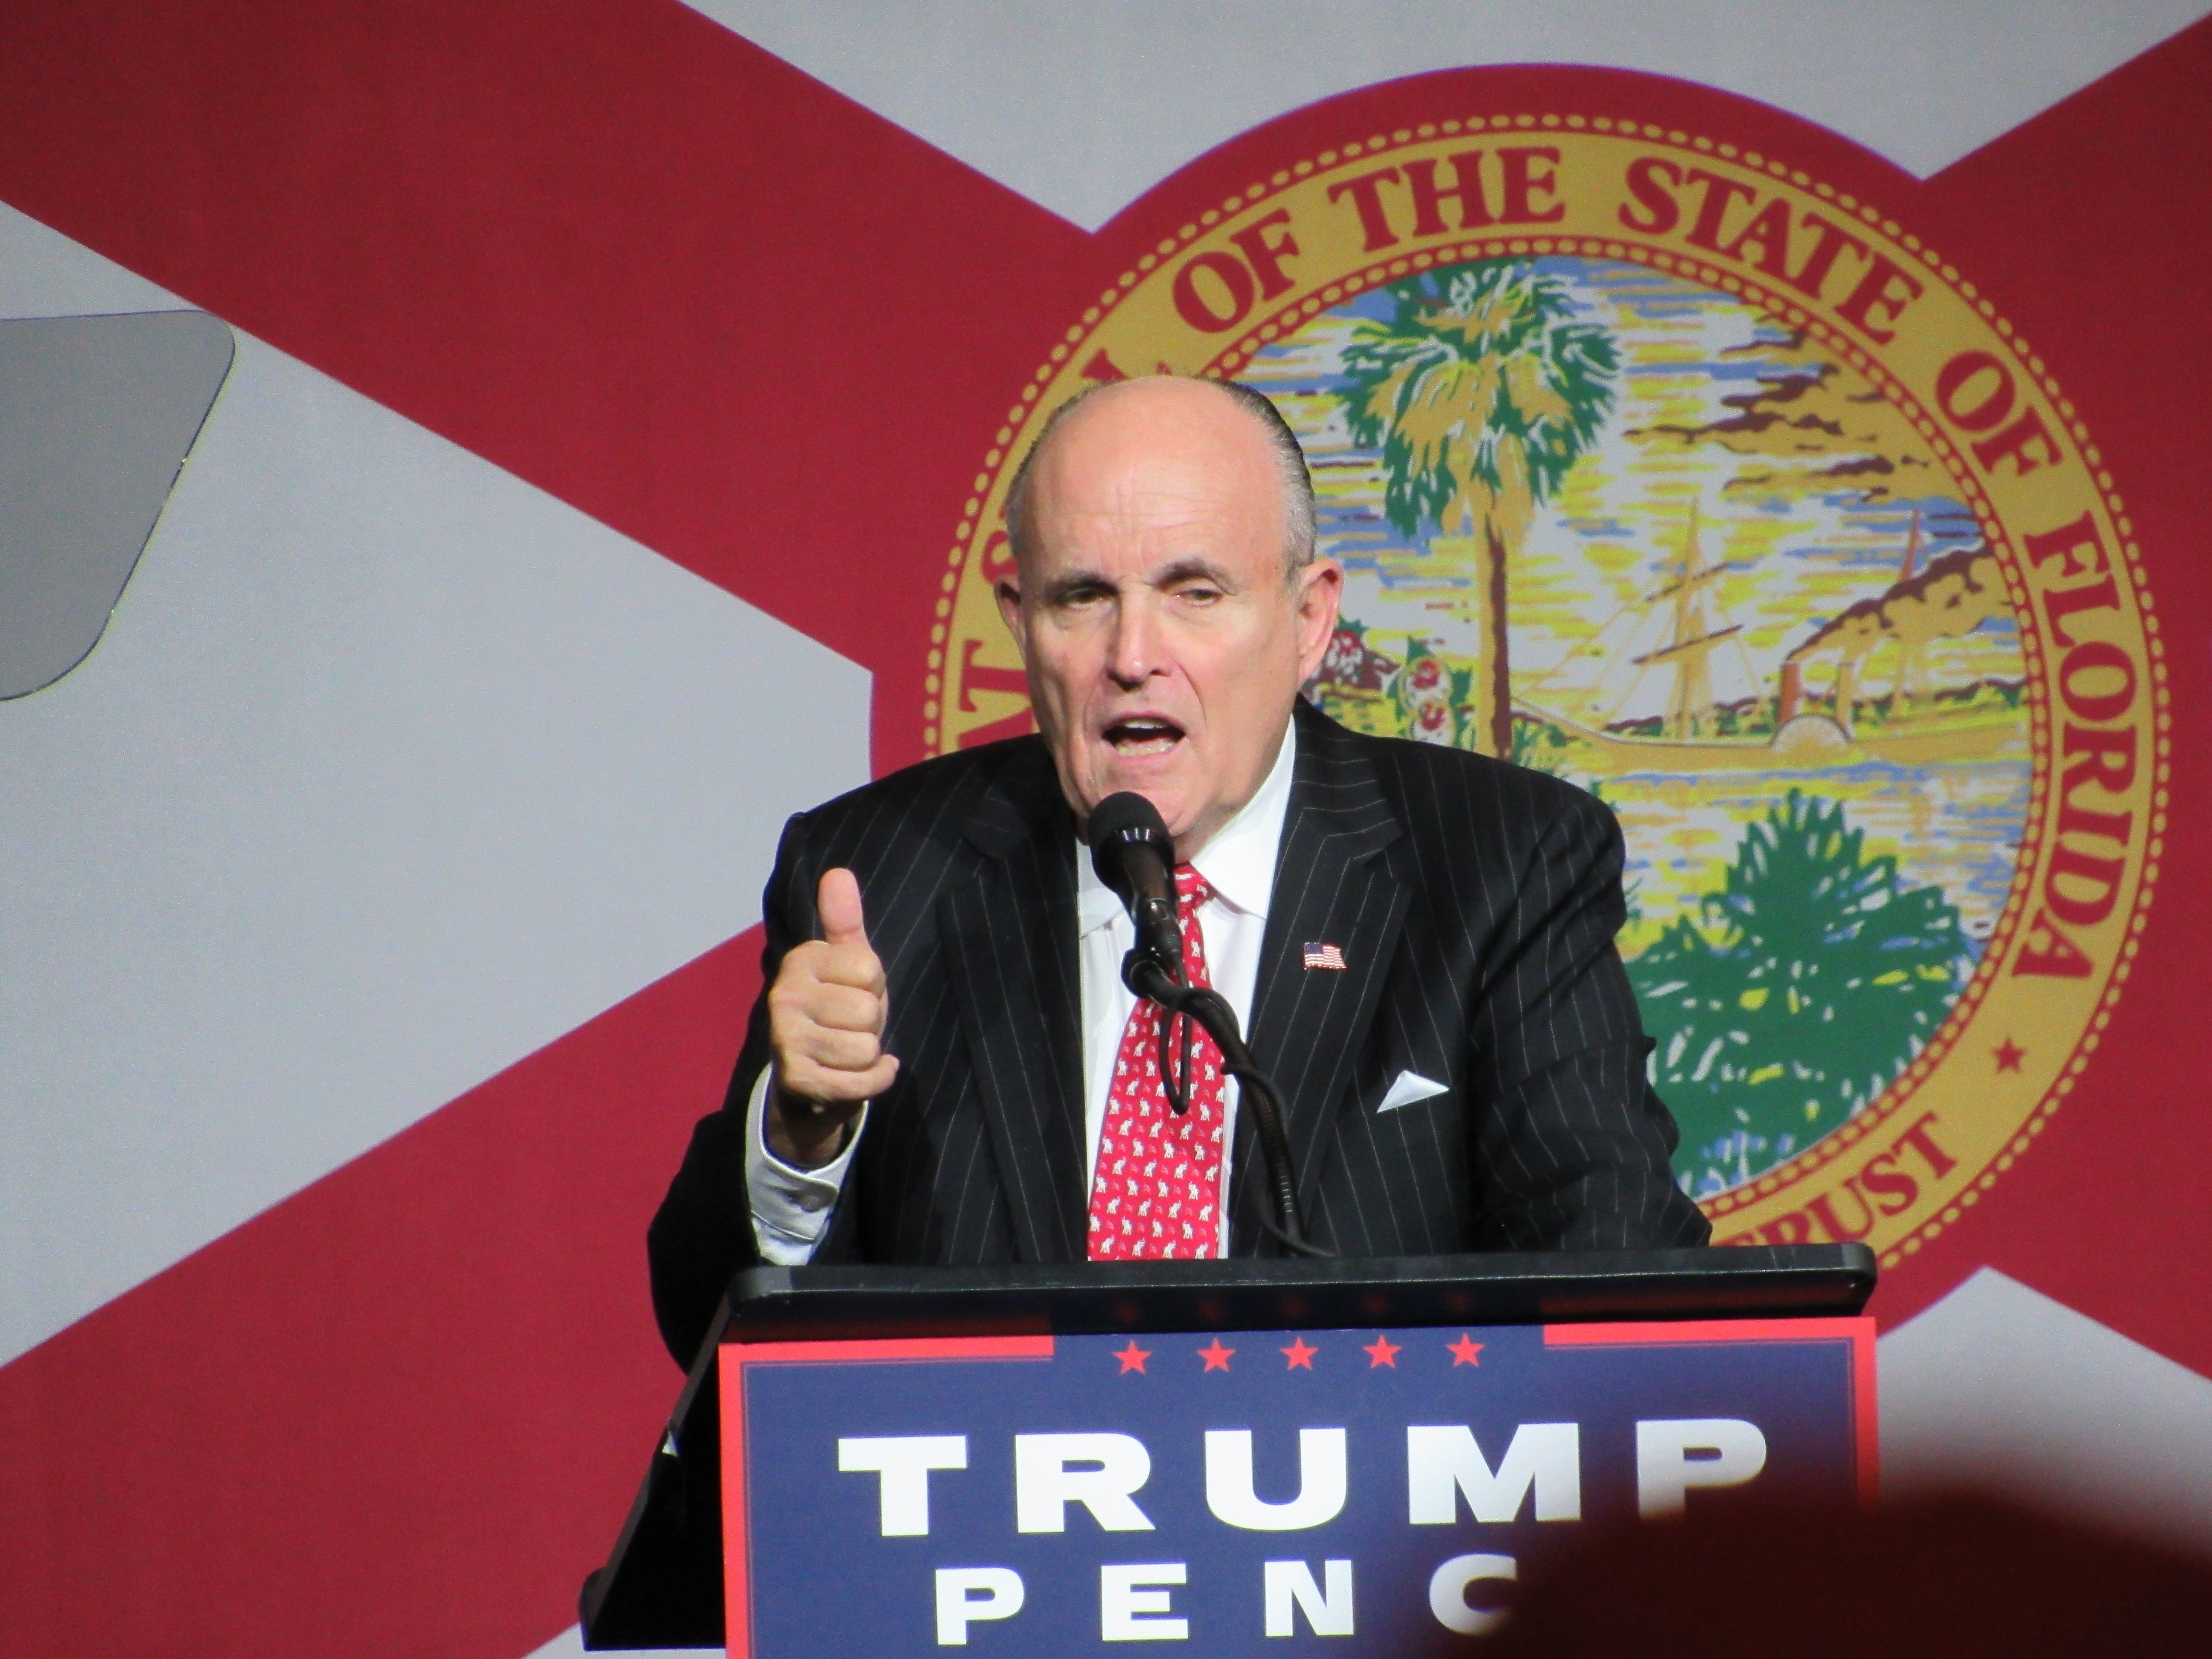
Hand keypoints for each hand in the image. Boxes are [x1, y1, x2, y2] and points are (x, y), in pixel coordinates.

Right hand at [765, 867, 896, 1167]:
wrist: (812, 1081)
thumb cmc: (839, 1013)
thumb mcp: (848, 964)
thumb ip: (845, 921)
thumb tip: (838, 872)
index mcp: (800, 960)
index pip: (869, 968)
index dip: (873, 986)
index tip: (854, 993)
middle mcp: (784, 996)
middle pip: (867, 1011)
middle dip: (871, 1024)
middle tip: (851, 1027)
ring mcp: (785, 1038)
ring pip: (864, 1048)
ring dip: (869, 1056)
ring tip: (849, 1051)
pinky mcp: (795, 1079)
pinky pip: (859, 1082)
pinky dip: (873, 1081)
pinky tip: (860, 1074)